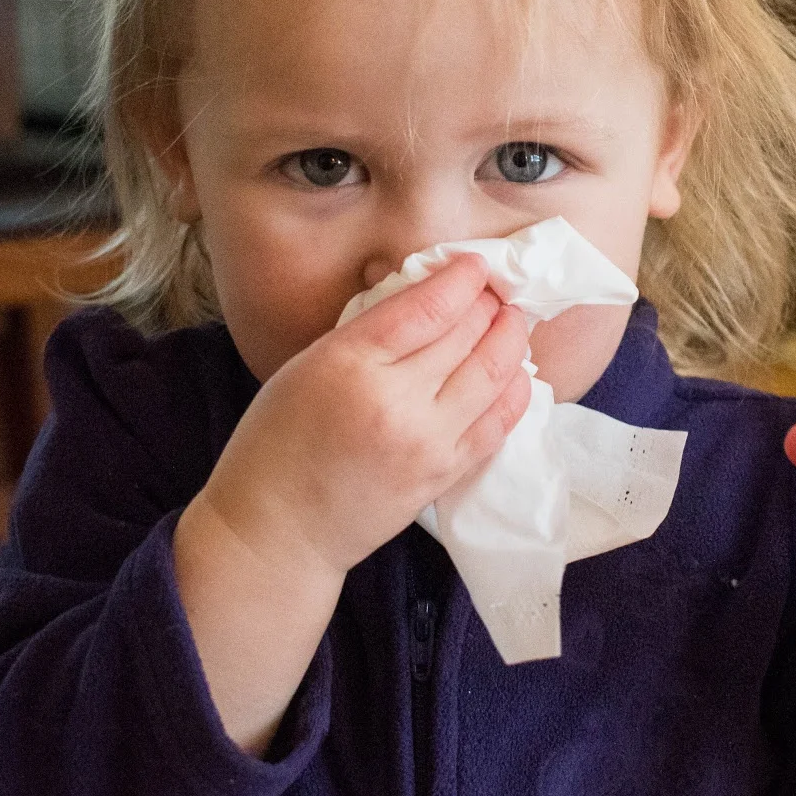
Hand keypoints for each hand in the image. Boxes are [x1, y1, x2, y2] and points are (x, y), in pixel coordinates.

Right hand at [192, 253, 532, 584]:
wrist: (278, 529)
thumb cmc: (277, 441)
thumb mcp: (306, 365)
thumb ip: (366, 331)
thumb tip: (423, 296)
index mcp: (351, 362)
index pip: (427, 306)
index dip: (460, 279)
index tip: (474, 265)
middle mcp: (395, 400)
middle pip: (466, 333)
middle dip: (488, 303)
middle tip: (494, 290)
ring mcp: (427, 441)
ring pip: (492, 373)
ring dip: (510, 339)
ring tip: (511, 321)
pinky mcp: (445, 474)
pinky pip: (498, 423)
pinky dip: (515, 390)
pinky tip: (517, 371)